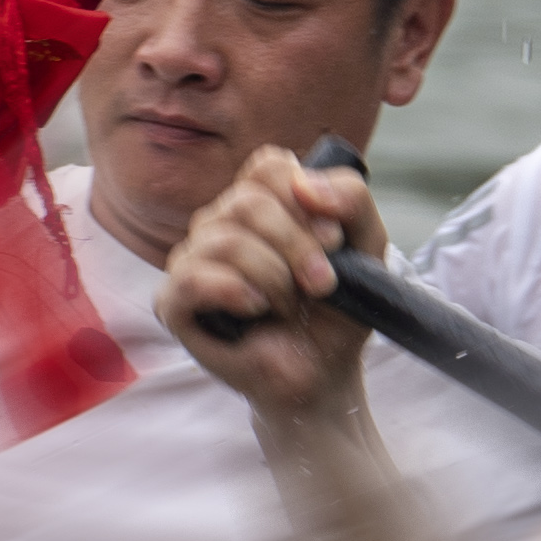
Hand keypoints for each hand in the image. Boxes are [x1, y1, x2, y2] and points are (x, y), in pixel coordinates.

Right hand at [156, 147, 380, 421]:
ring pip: (225, 240)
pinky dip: (233, 291)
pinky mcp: (173, 302)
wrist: (322, 372)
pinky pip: (190, 278)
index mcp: (260, 203)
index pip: (267, 167)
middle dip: (295, 245)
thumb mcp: (367, 248)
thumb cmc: (336, 312)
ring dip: (273, 278)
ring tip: (288, 308)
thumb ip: (351, 199)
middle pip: (247, 202)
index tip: (334, 239)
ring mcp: (192, 260)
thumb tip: (305, 183)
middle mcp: (219, 224)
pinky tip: (256, 309)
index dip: (302, 197)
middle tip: (323, 284)